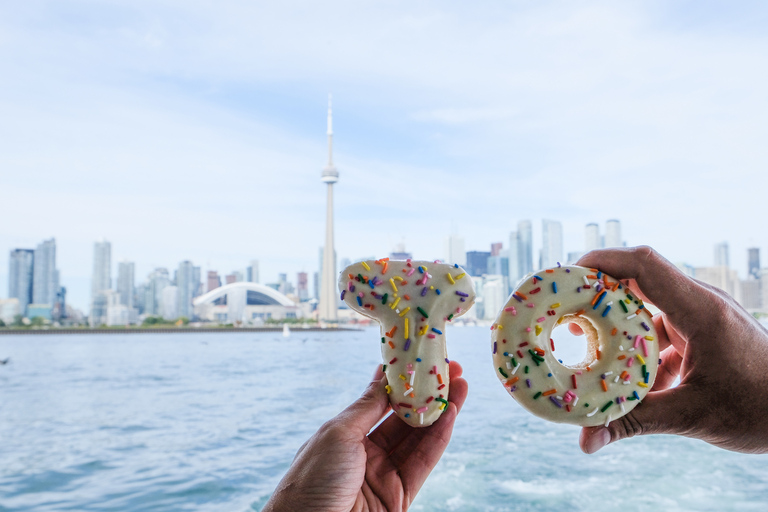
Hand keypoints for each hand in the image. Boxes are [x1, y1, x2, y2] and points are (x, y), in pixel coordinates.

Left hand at [263, 360, 467, 511]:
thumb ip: (367, 406)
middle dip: (427, 394)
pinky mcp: (400, 496)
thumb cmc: (312, 481)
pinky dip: (439, 437)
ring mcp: (383, 475)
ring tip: (460, 385)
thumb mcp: (337, 433)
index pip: (378, 402)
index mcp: (344, 435)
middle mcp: (365, 453)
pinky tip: (451, 414)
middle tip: (450, 370)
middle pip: (403, 419)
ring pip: (418, 438)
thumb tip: (384, 377)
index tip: (420, 361)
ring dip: (441, 411)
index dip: (401, 381)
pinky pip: (424, 462)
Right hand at [571, 246, 767, 453]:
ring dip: (618, 327)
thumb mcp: (693, 416)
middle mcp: (699, 305)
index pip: (644, 265)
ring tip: (588, 349)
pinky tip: (632, 380)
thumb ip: (635, 422)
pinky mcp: (703, 334)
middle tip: (563, 315)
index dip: (601, 262)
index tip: (566, 278)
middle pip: (637, 281)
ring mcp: (702, 318)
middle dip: (597, 296)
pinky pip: (661, 331)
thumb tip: (586, 441)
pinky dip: (639, 350)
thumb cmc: (763, 408)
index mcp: (701, 311)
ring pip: (646, 309)